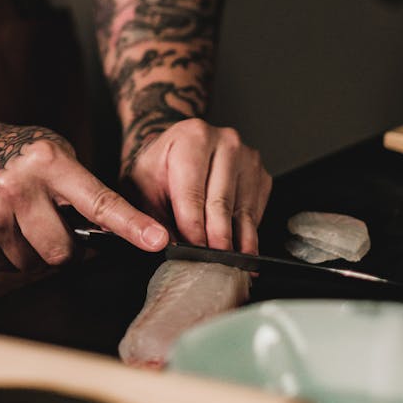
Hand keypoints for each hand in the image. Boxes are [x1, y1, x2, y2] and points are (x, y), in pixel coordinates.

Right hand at [0, 115, 168, 269]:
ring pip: (35, 264)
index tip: (159, 241)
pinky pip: (7, 269)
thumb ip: (81, 189)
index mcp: (48, 163)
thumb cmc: (16, 154)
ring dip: (34, 250)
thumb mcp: (53, 153)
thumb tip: (117, 235)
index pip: (99, 202)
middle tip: (51, 223)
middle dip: (65, 247)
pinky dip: (9, 253)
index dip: (131, 225)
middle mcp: (18, 189)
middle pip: (64, 252)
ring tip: (19, 219)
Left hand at [121, 119, 271, 252]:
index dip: (192, 228)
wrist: (175, 149)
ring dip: (236, 242)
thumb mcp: (141, 187)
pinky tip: (236, 247)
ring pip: (243, 212)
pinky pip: (256, 213)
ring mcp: (247, 158)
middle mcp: (225, 142)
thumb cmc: (158, 168)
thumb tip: (162, 243)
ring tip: (227, 264)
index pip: (193, 193)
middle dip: (216, 240)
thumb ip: (148, 216)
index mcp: (192, 138)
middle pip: (221, 203)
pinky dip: (247, 234)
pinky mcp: (261, 175)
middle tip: (212, 264)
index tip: (193, 252)